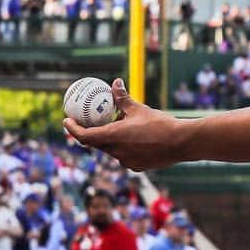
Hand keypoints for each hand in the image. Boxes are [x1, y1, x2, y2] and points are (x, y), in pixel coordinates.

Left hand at [63, 80, 185, 170]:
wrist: (182, 142)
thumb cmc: (160, 124)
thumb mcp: (139, 109)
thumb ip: (123, 98)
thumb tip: (115, 83)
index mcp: (113, 137)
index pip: (84, 136)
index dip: (72, 129)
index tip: (66, 121)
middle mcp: (117, 152)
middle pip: (97, 144)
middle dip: (91, 134)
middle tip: (88, 122)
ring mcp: (127, 161)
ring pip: (112, 150)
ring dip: (110, 140)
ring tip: (116, 128)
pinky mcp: (138, 166)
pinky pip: (125, 156)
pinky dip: (124, 147)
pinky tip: (134, 139)